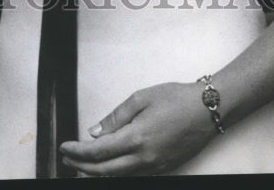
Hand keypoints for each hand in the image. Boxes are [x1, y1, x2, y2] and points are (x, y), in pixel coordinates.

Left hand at [59, 81, 215, 176]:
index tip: (64, 147)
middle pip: (105, 170)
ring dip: (98, 172)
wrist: (208, 110)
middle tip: (67, 159)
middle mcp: (145, 158)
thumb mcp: (141, 98)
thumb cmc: (177, 99)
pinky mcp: (164, 167)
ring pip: (119, 176)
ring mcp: (155, 166)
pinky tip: (109, 165)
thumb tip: (95, 132)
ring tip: (82, 164)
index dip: (77, 152)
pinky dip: (116, 172)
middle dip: (82, 166)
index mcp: (137, 138)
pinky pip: (134, 175)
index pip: (98, 152)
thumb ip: (115, 117)